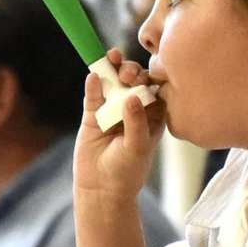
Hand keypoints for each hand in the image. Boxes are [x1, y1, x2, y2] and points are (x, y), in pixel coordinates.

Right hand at [74, 49, 165, 197]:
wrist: (101, 189)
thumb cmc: (127, 171)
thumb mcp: (137, 148)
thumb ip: (136, 123)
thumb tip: (132, 97)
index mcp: (152, 116)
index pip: (155, 89)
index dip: (152, 76)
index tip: (147, 74)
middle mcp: (133, 109)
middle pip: (134, 81)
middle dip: (132, 71)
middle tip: (128, 74)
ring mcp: (112, 109)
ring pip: (113, 82)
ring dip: (114, 68)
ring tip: (112, 57)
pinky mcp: (93, 114)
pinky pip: (93, 95)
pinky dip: (94, 84)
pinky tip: (94, 75)